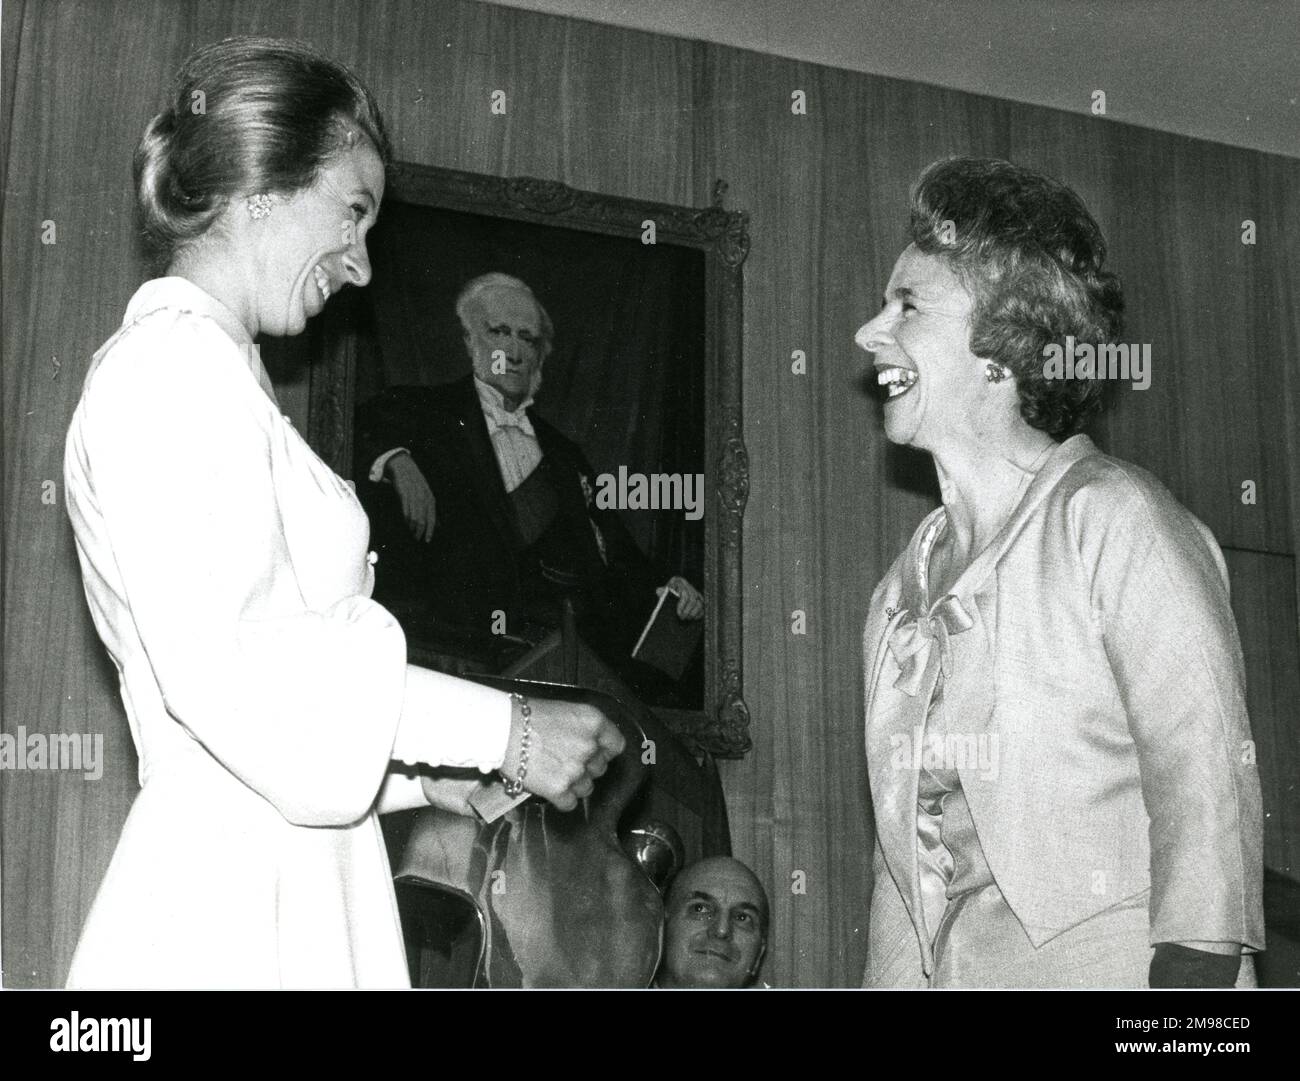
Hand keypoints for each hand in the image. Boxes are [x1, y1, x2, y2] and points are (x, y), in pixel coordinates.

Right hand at [386, 453, 436, 541]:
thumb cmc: (416, 484)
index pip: (432, 519)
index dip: (430, 531)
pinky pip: (406, 511)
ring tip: (411, 532)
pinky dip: (406, 519)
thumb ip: (431, 510)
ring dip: (412, 527)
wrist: (404, 468)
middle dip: (420, 532)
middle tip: (417, 538)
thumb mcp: (427, 496)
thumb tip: (438, 526)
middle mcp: (424, 499)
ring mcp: (414, 497)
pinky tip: (406, 523)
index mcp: (431, 499)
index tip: (427, 540)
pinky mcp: (404, 495)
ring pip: (414, 517)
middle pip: (423, 521)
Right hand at [501, 698, 623, 811]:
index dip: (605, 751)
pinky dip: (561, 799)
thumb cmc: (526, 717)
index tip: (596, 753)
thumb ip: (582, 729)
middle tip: (564, 761)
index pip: (616, 745)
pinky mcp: (560, 789)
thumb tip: (592, 745)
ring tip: (553, 773)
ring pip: (587, 787)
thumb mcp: (563, 711)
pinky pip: (571, 803)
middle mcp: (589, 745)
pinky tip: (548, 787)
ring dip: (573, 784)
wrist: (500, 730)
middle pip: (600, 768)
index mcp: (593, 722)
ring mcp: (576, 769)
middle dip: (585, 768)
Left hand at [661, 575, 703, 619]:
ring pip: (699, 603)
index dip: (682, 604)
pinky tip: (693, 619)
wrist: (668, 597)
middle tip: (682, 618)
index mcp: (679, 581)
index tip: (678, 614)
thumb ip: (660, 592)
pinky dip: (699, 613)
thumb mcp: (662, 593)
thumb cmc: (664, 595)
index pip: (684, 593)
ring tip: (687, 619)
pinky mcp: (700, 599)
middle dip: (687, 611)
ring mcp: (695, 592)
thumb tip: (659, 591)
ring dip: (693, 613)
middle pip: (693, 599)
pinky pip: (703, 607)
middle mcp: (688, 586)